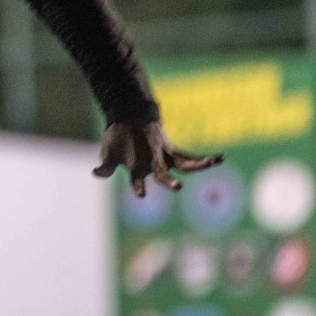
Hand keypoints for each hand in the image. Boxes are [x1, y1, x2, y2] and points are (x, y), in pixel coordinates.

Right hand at [93, 119, 222, 197]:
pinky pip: (191, 156)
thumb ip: (105, 165)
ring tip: (211, 163)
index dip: (139, 187)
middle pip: (163, 176)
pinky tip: (220, 158)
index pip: (138, 182)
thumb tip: (95, 174)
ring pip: (184, 166)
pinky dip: (205, 158)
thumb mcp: (108, 152)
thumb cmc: (117, 140)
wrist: (128, 120)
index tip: (141, 195)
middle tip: (177, 186)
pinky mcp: (174, 151)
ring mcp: (165, 159)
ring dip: (197, 166)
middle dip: (169, 181)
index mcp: (137, 171)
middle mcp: (153, 167)